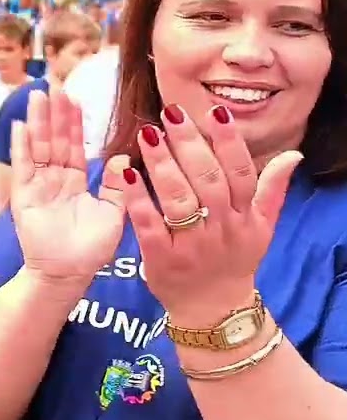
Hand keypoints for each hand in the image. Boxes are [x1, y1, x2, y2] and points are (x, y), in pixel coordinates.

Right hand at [10, 90, 126, 291]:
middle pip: (55, 140)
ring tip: (38, 94)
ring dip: (38, 121)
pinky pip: (23, 166)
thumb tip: (123, 156)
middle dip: (54, 113)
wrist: (68, 274)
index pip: (74, 146)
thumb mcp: (114, 213)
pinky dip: (21, 146)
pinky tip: (21, 125)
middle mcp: (55, 180)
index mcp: (76, 182)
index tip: (74, 97)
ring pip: (39, 147)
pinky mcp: (24, 196)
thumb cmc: (91, 249)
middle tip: (54, 85)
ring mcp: (38, 186)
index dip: (74, 122)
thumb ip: (116, 185)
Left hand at [121, 104, 301, 324]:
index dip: (229, 142)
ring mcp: (191, 245)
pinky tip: (126, 174)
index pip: (240, 172)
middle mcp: (221, 229)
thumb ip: (272, 191)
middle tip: (171, 113)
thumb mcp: (262, 228)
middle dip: (189, 144)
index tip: (215, 111)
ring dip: (163, 165)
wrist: (213, 309)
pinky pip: (149, 225)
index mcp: (245, 217)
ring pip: (179, 199)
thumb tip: (292, 156)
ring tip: (148, 134)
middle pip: (207, 180)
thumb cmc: (234, 260)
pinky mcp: (162, 259)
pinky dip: (138, 199)